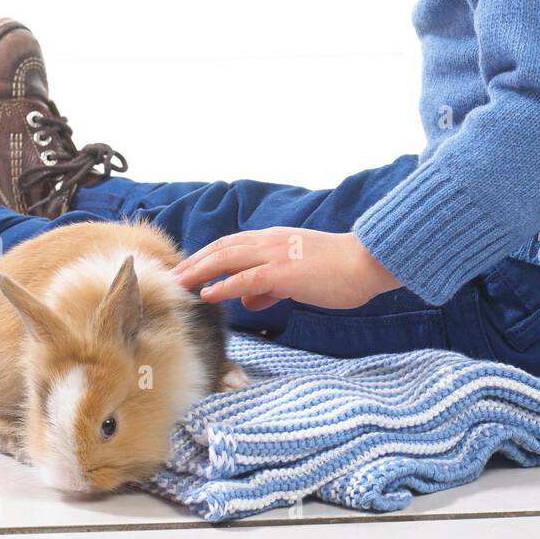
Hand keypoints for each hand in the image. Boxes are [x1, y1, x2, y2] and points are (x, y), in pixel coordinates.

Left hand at [170, 228, 401, 310]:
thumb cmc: (340, 270)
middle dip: (195, 261)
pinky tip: (206, 294)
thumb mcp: (300, 277)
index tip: (189, 267)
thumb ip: (271, 286)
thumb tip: (247, 299)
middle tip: (173, 274)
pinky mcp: (282, 273)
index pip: (233, 244)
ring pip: (227, 258)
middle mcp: (271, 241)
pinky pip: (244, 279)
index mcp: (276, 239)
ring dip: (199, 270)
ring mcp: (275, 255)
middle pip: (223, 247)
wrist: (366, 263)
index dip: (208, 255)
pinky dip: (222, 285)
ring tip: (179, 282)